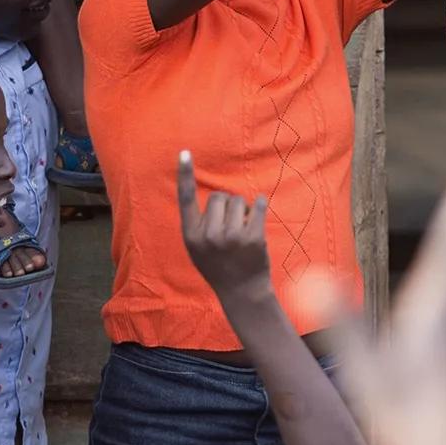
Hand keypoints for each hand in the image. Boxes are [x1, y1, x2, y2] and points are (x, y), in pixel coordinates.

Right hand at [176, 150, 271, 299]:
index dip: (185, 174)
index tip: (185, 152)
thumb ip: (199, 224)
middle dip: (226, 205)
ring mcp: (231, 238)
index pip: (186, 199)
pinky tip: (258, 213)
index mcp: (191, 237)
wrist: (241, 292)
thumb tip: (215, 196)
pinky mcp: (253, 238)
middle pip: (218, 197)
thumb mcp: (198, 249)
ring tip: (242, 229)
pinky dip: (260, 205)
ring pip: (238, 200)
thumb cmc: (219, 266)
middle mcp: (209, 236)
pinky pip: (258, 204)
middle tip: (230, 224)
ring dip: (242, 209)